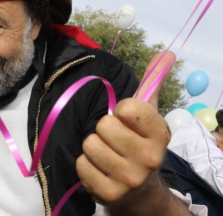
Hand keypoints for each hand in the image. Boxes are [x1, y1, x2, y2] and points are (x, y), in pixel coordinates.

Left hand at [76, 51, 178, 211]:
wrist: (138, 190)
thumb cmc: (137, 143)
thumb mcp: (148, 116)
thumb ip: (153, 83)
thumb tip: (166, 53)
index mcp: (159, 134)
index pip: (128, 107)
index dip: (121, 110)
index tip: (125, 119)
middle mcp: (148, 158)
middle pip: (103, 125)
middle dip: (103, 130)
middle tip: (112, 139)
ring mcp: (128, 178)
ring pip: (89, 144)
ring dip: (92, 147)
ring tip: (105, 153)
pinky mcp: (108, 192)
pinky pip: (81, 164)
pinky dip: (85, 164)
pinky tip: (98, 168)